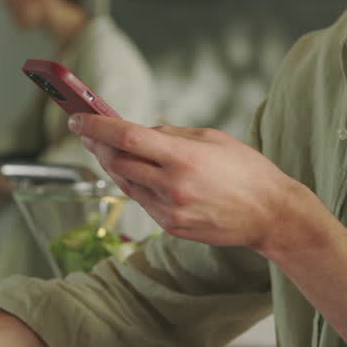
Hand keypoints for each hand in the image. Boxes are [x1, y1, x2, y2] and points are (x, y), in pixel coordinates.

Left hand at [68, 115, 308, 251]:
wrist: (270, 214)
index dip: (96, 127)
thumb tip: (136, 132)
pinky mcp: (171, 227)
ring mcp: (170, 211)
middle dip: (98, 146)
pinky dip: (136, 184)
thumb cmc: (245, 169)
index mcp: (183, 157)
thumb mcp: (210, 138)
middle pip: (118, 162)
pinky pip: (142, 201)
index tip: (76, 119)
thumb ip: (169, 134)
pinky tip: (136, 172)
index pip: (127, 138)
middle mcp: (173, 186)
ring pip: (126, 183)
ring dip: (113, 164)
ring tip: (106, 148)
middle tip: (86, 132)